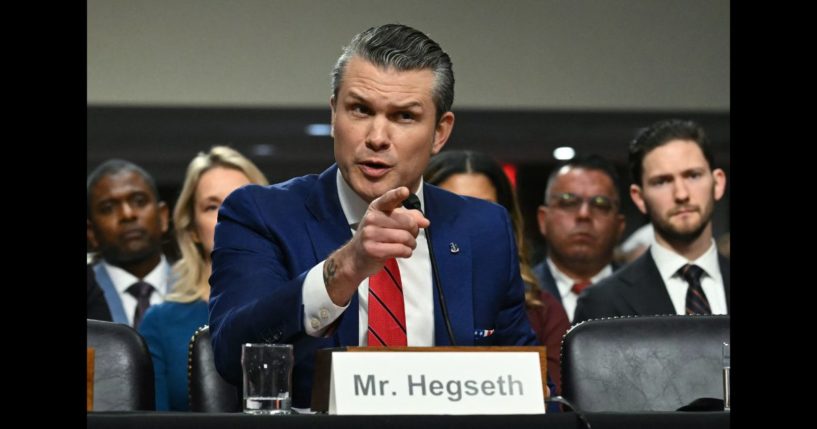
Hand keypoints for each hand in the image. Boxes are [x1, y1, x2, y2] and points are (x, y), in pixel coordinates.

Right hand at [323, 187, 428, 304]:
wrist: (355, 256)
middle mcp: (371, 218)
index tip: (405, 191)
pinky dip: (407, 252)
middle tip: (411, 236)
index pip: (388, 199)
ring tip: (408, 245)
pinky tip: (403, 252)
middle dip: (414, 231)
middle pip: (407, 222)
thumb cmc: (376, 236)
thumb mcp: (389, 222)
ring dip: (412, 244)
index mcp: (376, 207)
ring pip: (405, 237)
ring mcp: (370, 234)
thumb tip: (425, 222)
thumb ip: (409, 217)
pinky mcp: (373, 250)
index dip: (397, 194)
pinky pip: (401, 250)